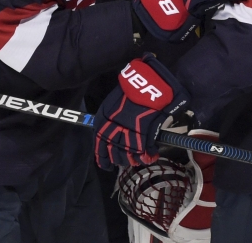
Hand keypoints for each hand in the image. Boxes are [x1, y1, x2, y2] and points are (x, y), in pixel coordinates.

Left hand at [94, 54, 190, 169]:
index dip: (103, 159)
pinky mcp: (144, 137)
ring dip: (133, 160)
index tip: (106, 166)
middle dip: (120, 160)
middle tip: (125, 161)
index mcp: (103, 124)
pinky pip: (145, 153)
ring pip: (129, 157)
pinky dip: (149, 156)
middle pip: (115, 155)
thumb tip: (113, 129)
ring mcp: (129, 136)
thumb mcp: (112, 103)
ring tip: (138, 159)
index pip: (99, 147)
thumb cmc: (129, 91)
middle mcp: (113, 133)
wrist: (145, 85)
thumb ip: (109, 119)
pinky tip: (151, 155)